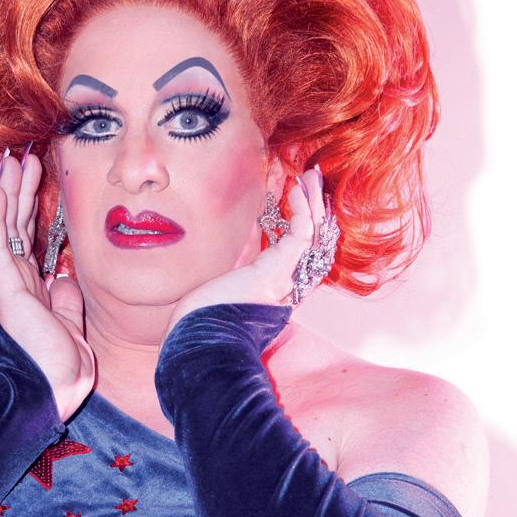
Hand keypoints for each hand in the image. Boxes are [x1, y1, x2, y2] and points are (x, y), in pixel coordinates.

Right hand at [0, 148, 95, 422]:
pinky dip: (1, 215)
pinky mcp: (6, 289)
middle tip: (21, 157)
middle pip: (17, 226)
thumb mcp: (71, 326)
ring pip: (7, 228)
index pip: (28, 240)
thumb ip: (66, 301)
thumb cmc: (62, 368)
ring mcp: (9, 285)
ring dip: (9, 192)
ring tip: (10, 160)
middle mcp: (16, 284)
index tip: (37, 179)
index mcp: (31, 292)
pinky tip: (0, 189)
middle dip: (20, 190)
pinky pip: (2, 245)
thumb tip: (64, 278)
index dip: (32, 208)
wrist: (54, 390)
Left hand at [162, 166, 326, 340]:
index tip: (298, 200)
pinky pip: (301, 235)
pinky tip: (295, 189)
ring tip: (312, 176)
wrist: (200, 341)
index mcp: (275, 290)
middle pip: (314, 242)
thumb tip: (236, 252)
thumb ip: (235, 269)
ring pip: (314, 236)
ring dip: (314, 202)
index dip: (303, 224)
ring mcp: (286, 280)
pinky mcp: (279, 272)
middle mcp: (287, 286)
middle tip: (313, 181)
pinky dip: (301, 209)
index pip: (299, 253)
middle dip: (316, 209)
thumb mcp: (222, 286)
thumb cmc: (203, 321)